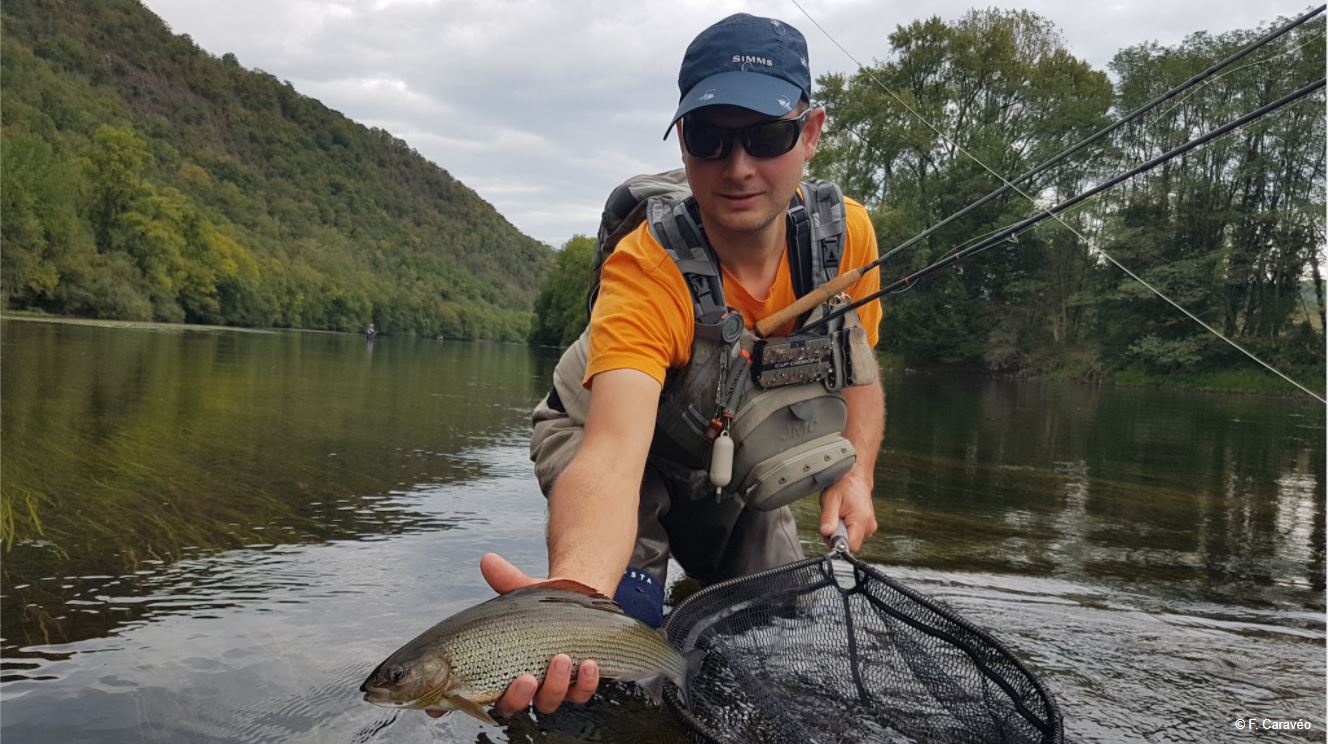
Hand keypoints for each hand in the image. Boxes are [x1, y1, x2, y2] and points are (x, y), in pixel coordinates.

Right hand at [425, 553, 600, 719]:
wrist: (579, 598)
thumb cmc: (541, 601)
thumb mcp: (523, 589)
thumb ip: (506, 579)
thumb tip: (488, 560)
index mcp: (498, 668)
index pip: (477, 695)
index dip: (468, 703)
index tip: (466, 698)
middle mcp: (522, 684)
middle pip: (513, 706)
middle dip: (519, 696)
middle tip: (527, 677)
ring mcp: (551, 686)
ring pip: (548, 701)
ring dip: (555, 685)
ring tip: (561, 658)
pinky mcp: (578, 683)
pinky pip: (581, 694)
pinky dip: (586, 683)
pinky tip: (589, 664)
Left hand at [819, 471, 876, 550]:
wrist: (855, 477)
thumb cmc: (844, 485)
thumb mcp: (830, 499)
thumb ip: (828, 518)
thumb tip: (826, 533)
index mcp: (861, 520)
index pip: (850, 547)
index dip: (837, 543)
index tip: (830, 533)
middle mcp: (868, 526)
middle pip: (850, 544)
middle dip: (837, 536)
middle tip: (832, 520)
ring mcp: (869, 526)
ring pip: (851, 540)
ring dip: (841, 532)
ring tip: (839, 516)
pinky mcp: (867, 526)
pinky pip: (854, 535)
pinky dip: (846, 529)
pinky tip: (844, 517)